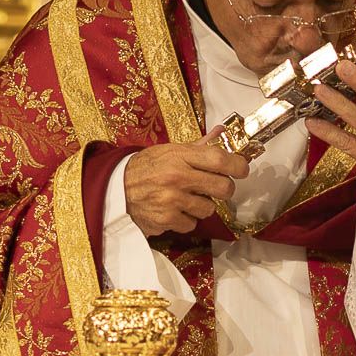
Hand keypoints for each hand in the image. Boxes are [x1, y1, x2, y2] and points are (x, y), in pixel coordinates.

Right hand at [123, 127, 249, 236]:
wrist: (114, 190)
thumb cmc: (145, 168)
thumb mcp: (169, 151)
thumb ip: (198, 146)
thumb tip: (222, 132)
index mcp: (179, 156)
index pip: (220, 159)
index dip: (238, 165)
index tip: (242, 169)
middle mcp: (177, 177)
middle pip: (223, 188)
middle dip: (224, 189)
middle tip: (215, 187)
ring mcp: (172, 200)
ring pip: (209, 209)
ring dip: (202, 205)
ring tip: (186, 198)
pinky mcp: (166, 220)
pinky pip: (192, 224)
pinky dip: (186, 219)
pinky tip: (173, 210)